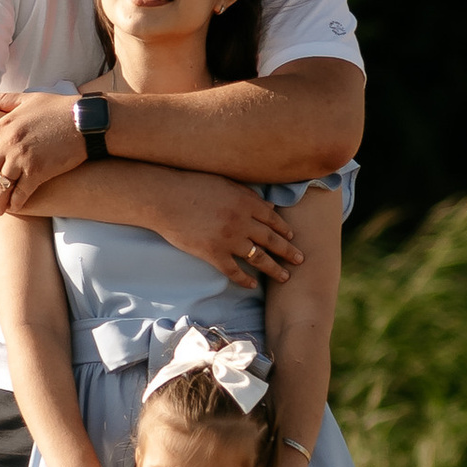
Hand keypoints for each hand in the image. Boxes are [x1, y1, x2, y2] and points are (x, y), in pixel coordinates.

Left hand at [0, 91, 81, 212]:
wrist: (87, 120)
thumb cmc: (59, 108)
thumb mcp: (28, 99)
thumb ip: (1, 100)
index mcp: (3, 124)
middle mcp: (9, 142)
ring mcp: (22, 157)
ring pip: (1, 185)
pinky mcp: (38, 171)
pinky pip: (20, 193)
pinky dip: (16, 203)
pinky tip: (15, 208)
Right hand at [145, 172, 303, 290]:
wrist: (165, 198)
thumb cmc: (193, 184)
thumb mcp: (225, 183)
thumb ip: (248, 195)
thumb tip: (268, 204)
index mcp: (247, 202)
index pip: (273, 218)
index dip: (284, 229)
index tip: (292, 236)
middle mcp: (243, 222)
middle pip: (272, 240)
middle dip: (288, 251)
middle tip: (300, 259)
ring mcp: (228, 239)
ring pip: (259, 258)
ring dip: (274, 268)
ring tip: (285, 276)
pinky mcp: (213, 253)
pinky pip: (234, 270)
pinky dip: (245, 279)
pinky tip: (253, 284)